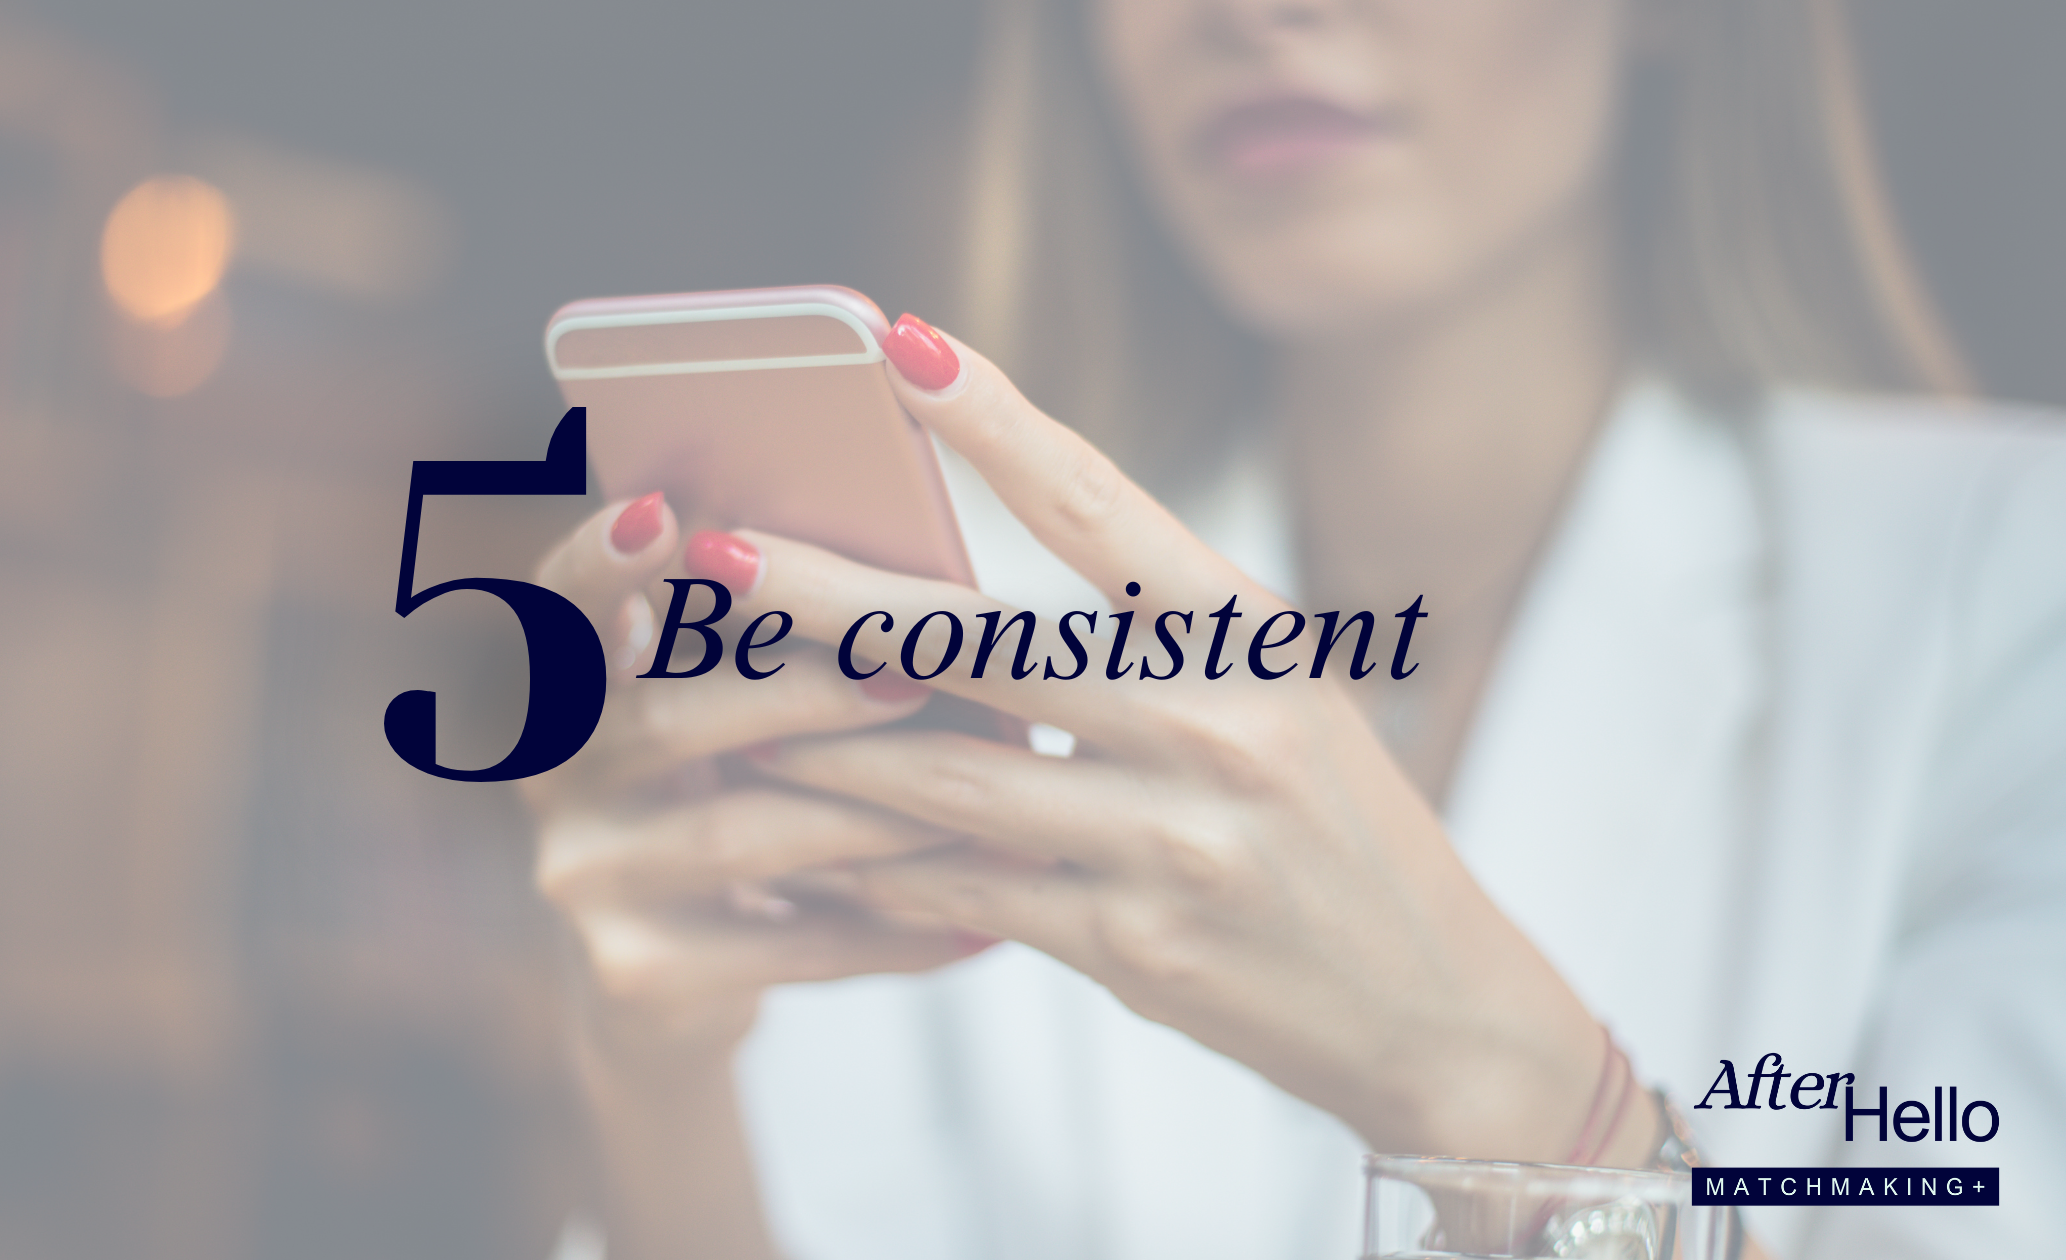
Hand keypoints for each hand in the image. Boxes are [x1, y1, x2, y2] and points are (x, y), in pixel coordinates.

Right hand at [523, 491, 985, 1080]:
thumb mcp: (723, 710)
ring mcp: (585, 878)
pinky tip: (980, 926)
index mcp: (567, 679)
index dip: (600, 561)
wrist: (670, 981)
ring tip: (988, 804)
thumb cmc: (735, 792)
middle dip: (801, 692)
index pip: (561, 601)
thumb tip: (911, 577)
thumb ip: (763, 641)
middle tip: (912, 677)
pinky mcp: (639, 972)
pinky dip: (893, 931)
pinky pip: (790, 944)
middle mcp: (553, 774)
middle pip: (666, 718)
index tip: (662, 515)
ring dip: (875, 813)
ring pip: (741, 833)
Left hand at [736, 326, 1619, 1160]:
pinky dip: (878, 871)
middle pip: (982, 642)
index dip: (995, 421)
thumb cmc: (1338, 829)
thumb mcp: (1280, 699)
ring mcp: (1173, 841)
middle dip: (830, 597)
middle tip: (717, 551)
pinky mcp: (1135, 946)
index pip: (1102, 505)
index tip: (899, 348)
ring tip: (717, 708)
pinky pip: (968, 895)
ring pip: (947, 778)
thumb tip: (961, 605)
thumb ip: (1150, 643)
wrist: (1436, 1003)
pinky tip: (804, 851)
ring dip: (818, 745)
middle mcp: (1215, 726)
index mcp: (1253, 638)